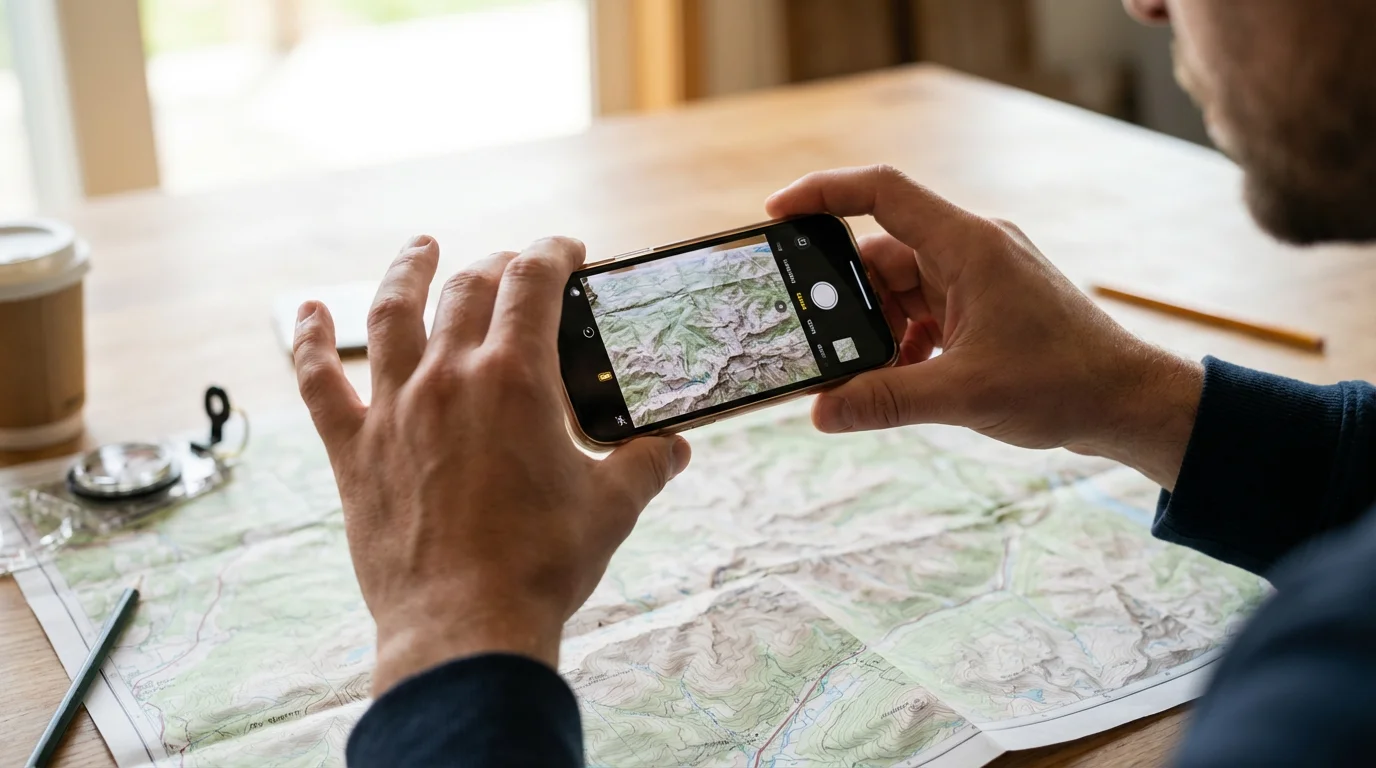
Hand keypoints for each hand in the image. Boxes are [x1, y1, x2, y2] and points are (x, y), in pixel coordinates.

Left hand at [292, 235, 690, 695]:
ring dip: (409, 271)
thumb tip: (676, 448)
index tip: (567, 252)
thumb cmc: (543, 564)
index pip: (533, 282)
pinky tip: (307, 313)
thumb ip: (646, 463)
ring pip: (392, 312)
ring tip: (421, 248)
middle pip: (470, 288)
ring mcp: (394, 409)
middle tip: (515, 267)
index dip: (553, 253)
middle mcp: (450, 376)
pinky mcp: (353, 450)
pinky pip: (319, 381)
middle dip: (498, 265)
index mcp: (516, 378)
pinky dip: (308, 341)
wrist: (465, 624)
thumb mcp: (612, 507)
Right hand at [766, 165, 1202, 489]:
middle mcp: (972, 249)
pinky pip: (925, 310)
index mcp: (968, 245)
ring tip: (866, 373)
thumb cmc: (1065, 383)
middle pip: (882, 253)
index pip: (882, 192)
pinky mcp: (986, 305)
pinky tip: (903, 377)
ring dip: (878, 328)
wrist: (1130, 403)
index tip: (776, 213)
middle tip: (819, 338)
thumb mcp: (963, 394)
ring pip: (901, 288)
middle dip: (848, 299)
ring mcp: (980, 277)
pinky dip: (905, 340)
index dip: (823, 193)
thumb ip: (886, 400)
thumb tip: (822, 412)